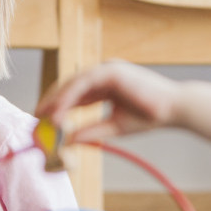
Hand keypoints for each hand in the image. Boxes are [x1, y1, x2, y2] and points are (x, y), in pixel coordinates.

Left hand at [34, 60, 183, 142]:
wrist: (174, 110)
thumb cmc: (149, 117)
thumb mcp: (114, 126)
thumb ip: (91, 132)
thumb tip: (68, 142)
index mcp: (107, 84)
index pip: (76, 93)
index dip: (59, 105)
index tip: (44, 119)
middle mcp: (105, 73)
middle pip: (70, 84)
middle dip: (52, 100)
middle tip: (36, 117)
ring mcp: (107, 69)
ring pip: (73, 83)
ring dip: (57, 101)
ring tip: (44, 118)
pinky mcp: (111, 70)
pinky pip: (83, 84)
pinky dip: (69, 98)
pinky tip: (59, 113)